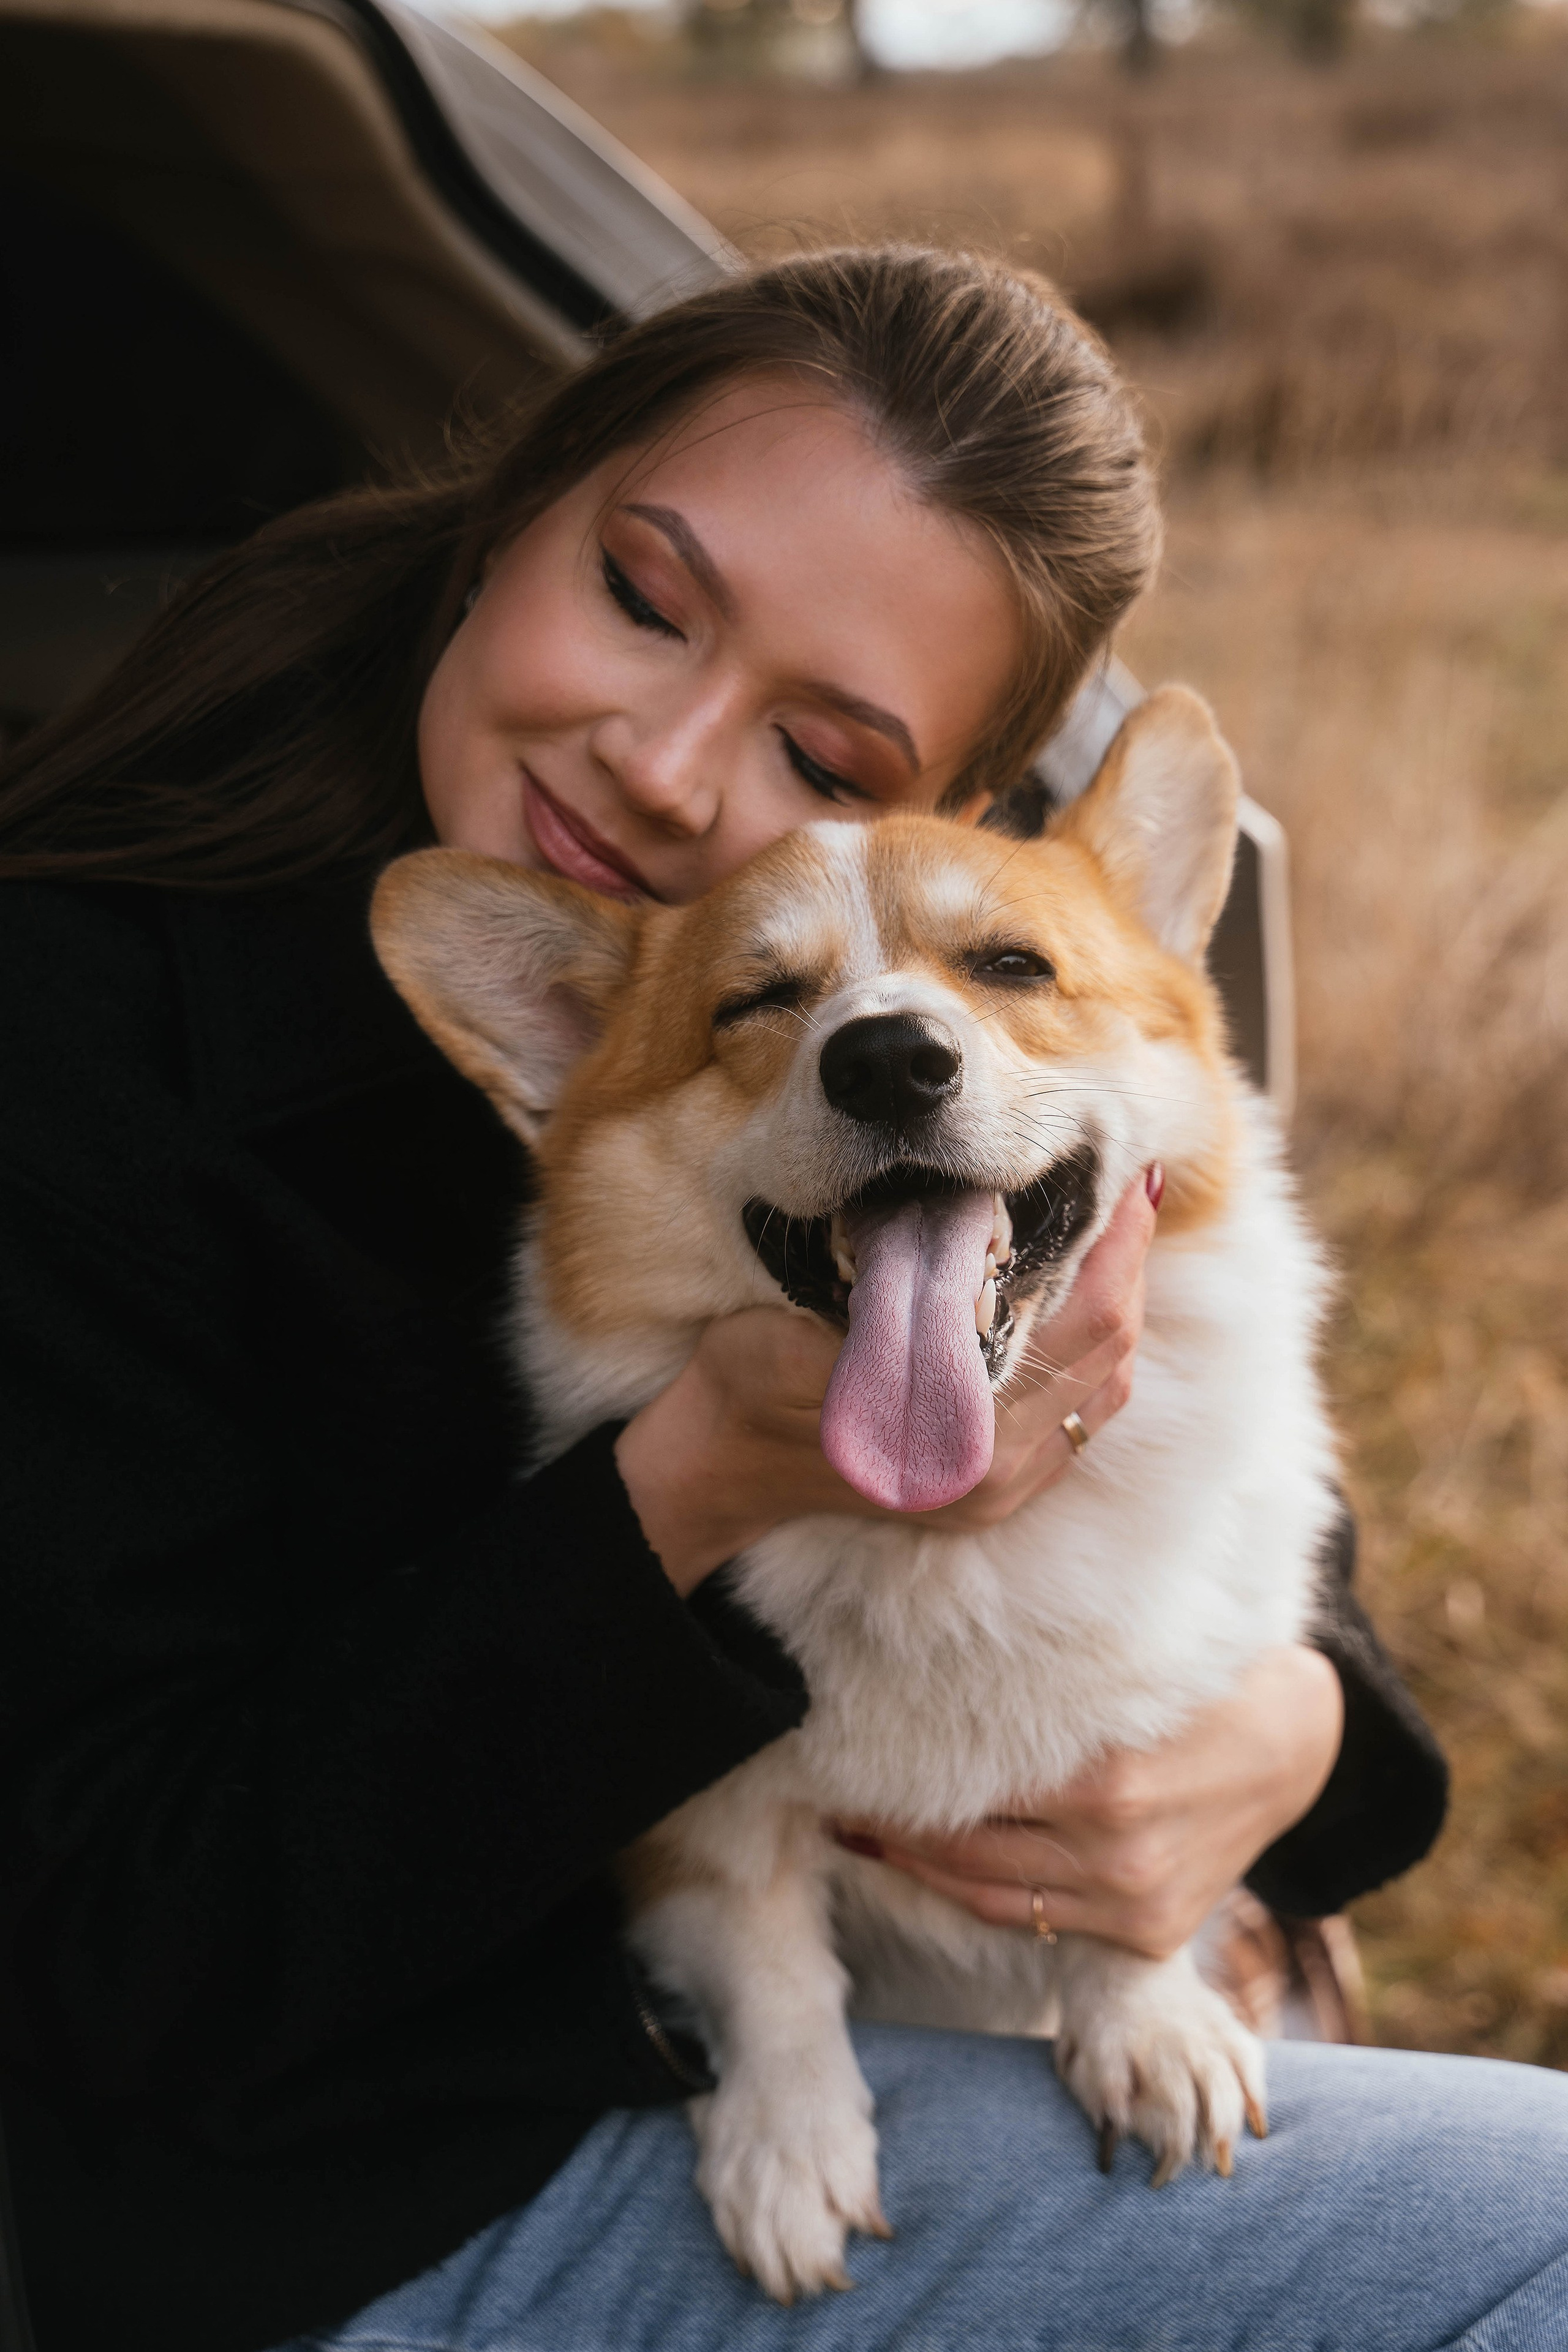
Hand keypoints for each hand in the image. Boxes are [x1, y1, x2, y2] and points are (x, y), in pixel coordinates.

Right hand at [615, 1171, 1157, 1593]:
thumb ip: (910, 1290)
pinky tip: (1081, 1303)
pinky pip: (1076, 1418)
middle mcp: (999, 1469)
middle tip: (1132, 1190)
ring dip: (1116, 1309)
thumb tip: (991, 1219)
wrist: (720, 1457)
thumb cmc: (756, 1378)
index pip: (1088, 1319)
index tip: (1128, 1178)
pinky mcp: (993, 1488)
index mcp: (969, 1430)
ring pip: (1104, 1387)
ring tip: (1115, 1236)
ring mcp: (1000, 1487)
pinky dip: (1090, 1357)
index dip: (1119, 1245)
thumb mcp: (822, 1314)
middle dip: (1128, 1266)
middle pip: (1112, 1352)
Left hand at [834, 1645, 1344, 1958]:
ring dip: (919, 1868)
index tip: (845, 1754)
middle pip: (968, 1847)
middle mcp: (1115, 1850)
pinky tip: (933, 1867)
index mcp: (1108, 1778)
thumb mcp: (1131, 1678)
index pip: (972, 1785)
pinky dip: (977, 1894)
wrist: (1293, 1752)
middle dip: (893, 1825)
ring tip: (861, 1835)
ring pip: (990, 1894)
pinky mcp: (1145, 1938)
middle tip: (834, 1795)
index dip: (901, 1774)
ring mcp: (1130, 1902)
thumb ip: (1051, 1693)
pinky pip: (1033, 1919)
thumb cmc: (1197, 1693)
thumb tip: (940, 1668)